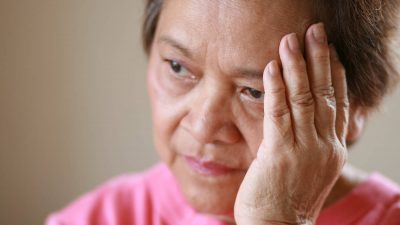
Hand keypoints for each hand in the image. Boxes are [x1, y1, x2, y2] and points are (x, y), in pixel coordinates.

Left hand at [234, 23, 348, 224]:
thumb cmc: (290, 199)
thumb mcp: (310, 169)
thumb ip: (312, 143)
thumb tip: (307, 121)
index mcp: (332, 149)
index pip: (338, 103)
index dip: (334, 73)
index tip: (330, 50)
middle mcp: (323, 145)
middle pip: (325, 93)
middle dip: (319, 59)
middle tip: (315, 31)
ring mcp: (303, 149)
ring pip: (303, 98)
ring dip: (297, 66)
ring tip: (291, 40)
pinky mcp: (279, 153)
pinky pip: (279, 114)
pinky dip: (275, 89)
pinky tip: (272, 68)